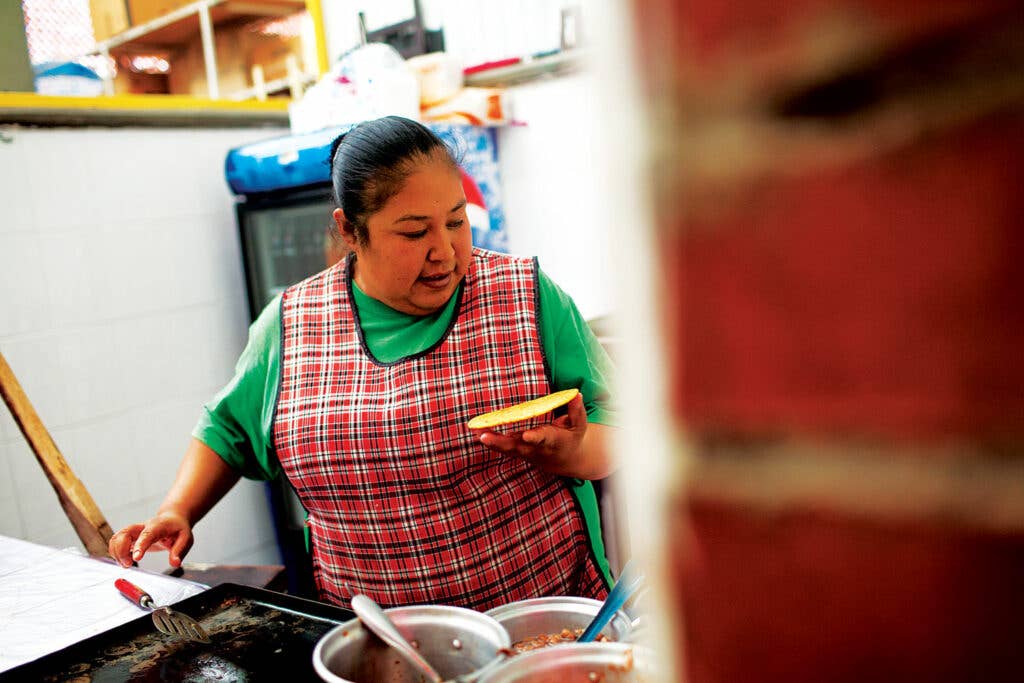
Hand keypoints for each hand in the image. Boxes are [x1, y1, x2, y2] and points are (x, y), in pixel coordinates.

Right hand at [108, 510, 193, 568]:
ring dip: (116, 553)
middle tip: (129, 564)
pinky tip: (124, 561)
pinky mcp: (129, 538)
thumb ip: (180, 551)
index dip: (140, 545)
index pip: (147, 534)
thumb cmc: (178, 528)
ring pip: (117, 537)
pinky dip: (115, 553)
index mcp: (157, 526)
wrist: (172, 519)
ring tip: (126, 564)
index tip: (136, 558)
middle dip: (122, 550)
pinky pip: (115, 542)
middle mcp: (142, 527)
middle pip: (125, 533)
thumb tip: (175, 563)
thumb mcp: (186, 538)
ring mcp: (134, 532)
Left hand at [476, 394, 591, 477]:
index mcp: (552, 441)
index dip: (534, 438)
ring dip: (489, 440)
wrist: (565, 460)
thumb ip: (576, 411)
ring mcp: (524, 451)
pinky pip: (501, 447)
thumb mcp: (579, 426)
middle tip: (484, 437)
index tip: (526, 436)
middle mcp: (535, 448)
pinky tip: (476, 430)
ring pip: (505, 448)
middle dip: (500, 443)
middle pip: (516, 446)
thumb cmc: (572, 438)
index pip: (542, 439)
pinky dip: (488, 440)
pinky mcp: (516, 451)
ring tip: (475, 430)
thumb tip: (575, 394)